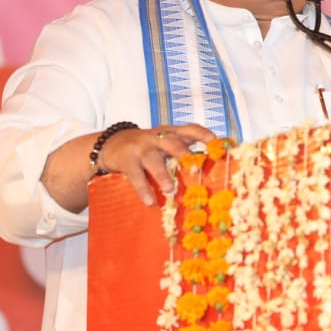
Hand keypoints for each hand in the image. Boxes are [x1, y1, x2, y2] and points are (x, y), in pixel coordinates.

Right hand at [96, 123, 217, 205]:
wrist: (112, 144)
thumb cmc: (149, 148)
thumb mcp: (166, 144)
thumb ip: (183, 152)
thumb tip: (209, 171)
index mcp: (172, 133)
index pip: (191, 129)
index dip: (204, 135)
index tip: (217, 145)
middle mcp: (158, 137)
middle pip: (172, 143)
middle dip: (184, 154)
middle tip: (195, 168)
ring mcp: (141, 148)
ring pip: (153, 159)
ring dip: (162, 175)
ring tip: (170, 190)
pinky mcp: (127, 160)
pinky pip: (135, 175)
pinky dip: (143, 189)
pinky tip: (150, 201)